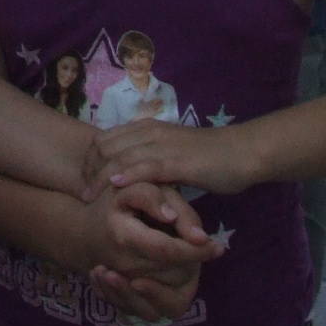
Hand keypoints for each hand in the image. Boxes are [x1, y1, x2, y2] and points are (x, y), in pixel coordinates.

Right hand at [39, 182, 220, 325]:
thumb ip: (154, 197)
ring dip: (184, 278)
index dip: (195, 250)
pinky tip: (174, 275)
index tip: (217, 246)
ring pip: (168, 294)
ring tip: (190, 262)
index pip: (167, 250)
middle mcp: (122, 267)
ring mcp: (124, 286)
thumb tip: (173, 217)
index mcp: (124, 238)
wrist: (81, 235)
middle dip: (192, 262)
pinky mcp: (127, 300)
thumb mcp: (131, 188)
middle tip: (201, 247)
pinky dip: (171, 295)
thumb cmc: (111, 205)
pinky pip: (154, 308)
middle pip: (173, 274)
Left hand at [91, 120, 263, 199]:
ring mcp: (163, 145)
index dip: (89, 159)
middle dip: (88, 170)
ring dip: (100, 178)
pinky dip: (128, 175)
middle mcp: (150, 132)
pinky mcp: (178, 161)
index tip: (84, 181)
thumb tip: (129, 174)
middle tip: (82, 194)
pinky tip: (116, 186)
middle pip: (104, 146)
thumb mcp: (172, 154)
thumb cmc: (210, 157)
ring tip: (88, 198)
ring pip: (120, 156)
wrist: (243, 153)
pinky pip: (147, 166)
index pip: (104, 138)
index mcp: (147, 128)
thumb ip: (151, 160)